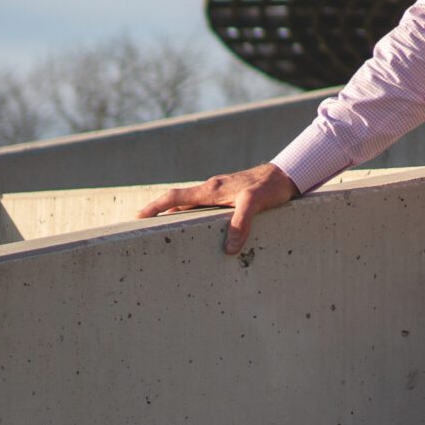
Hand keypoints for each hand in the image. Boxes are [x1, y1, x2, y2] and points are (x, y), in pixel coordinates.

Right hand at [135, 164, 296, 254]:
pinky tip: (198, 229)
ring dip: (177, 216)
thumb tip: (228, 249)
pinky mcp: (230, 197)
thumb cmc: (270, 186)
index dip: (154, 207)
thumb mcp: (255, 203)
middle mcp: (211, 190)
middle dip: (159, 213)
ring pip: (191, 205)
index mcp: (210, 189)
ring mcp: (220, 193)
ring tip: (165, 232)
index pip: (174, 197)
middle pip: (178, 202)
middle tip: (142, 229)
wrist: (287, 175)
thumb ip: (241, 223)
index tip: (137, 217)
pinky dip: (195, 217)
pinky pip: (205, 208)